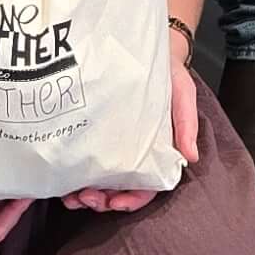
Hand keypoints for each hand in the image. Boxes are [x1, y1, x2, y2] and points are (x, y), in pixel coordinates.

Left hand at [63, 56, 200, 213]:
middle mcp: (133, 154)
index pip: (147, 187)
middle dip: (102, 201)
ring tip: (71, 197)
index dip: (132, 200)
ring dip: (85, 195)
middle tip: (85, 199)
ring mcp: (113, 147)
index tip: (115, 203)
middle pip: (118, 190)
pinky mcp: (96, 135)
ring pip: (99, 182)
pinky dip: (74, 175)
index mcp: (156, 152)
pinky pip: (84, 161)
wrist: (150, 50)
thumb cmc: (169, 75)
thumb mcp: (183, 95)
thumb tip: (191, 156)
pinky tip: (63, 180)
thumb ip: (187, 125)